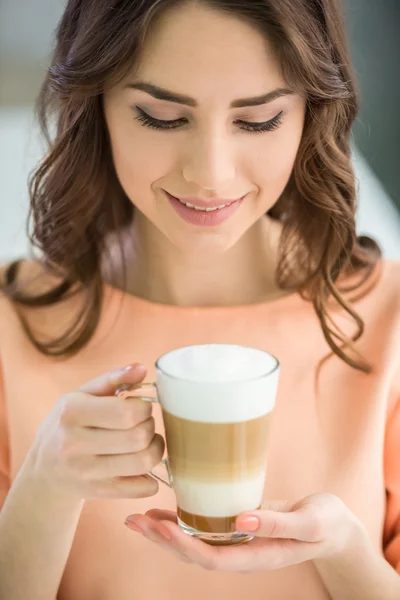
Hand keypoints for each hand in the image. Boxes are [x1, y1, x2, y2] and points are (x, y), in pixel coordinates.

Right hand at [26, 363, 163, 499]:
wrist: (44, 470)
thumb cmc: (70, 424)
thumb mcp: (83, 395)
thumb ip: (113, 378)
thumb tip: (141, 369)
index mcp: (72, 413)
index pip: (127, 412)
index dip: (144, 407)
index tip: (140, 407)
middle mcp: (74, 445)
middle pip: (138, 437)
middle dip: (150, 426)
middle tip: (144, 423)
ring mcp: (85, 473)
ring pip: (144, 462)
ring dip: (155, 449)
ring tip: (147, 441)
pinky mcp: (98, 493)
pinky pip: (143, 488)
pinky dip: (152, 478)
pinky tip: (140, 465)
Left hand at [125, 493, 361, 571]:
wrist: (332, 525)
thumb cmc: (325, 523)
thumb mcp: (309, 523)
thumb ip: (278, 524)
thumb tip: (241, 521)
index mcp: (257, 557)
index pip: (212, 558)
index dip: (183, 545)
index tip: (159, 529)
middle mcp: (242, 553)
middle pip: (194, 553)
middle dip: (162, 540)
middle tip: (133, 521)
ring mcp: (238, 542)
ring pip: (195, 542)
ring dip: (165, 533)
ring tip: (138, 518)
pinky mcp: (238, 526)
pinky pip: (205, 528)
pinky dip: (182, 521)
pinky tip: (166, 511)